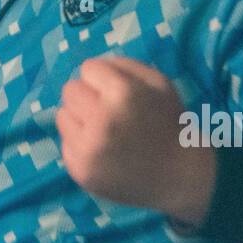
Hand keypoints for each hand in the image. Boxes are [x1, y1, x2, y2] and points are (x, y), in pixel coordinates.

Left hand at [56, 56, 216, 226]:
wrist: (180, 177)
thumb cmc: (169, 123)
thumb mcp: (158, 82)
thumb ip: (123, 65)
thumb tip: (89, 68)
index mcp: (122, 93)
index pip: (88, 68)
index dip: (103, 79)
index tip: (116, 92)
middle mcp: (101, 119)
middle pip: (69, 90)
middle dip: (87, 95)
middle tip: (106, 110)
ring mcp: (88, 148)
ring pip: (62, 116)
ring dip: (80, 119)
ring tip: (103, 131)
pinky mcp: (81, 171)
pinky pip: (65, 144)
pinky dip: (80, 144)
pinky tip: (102, 151)